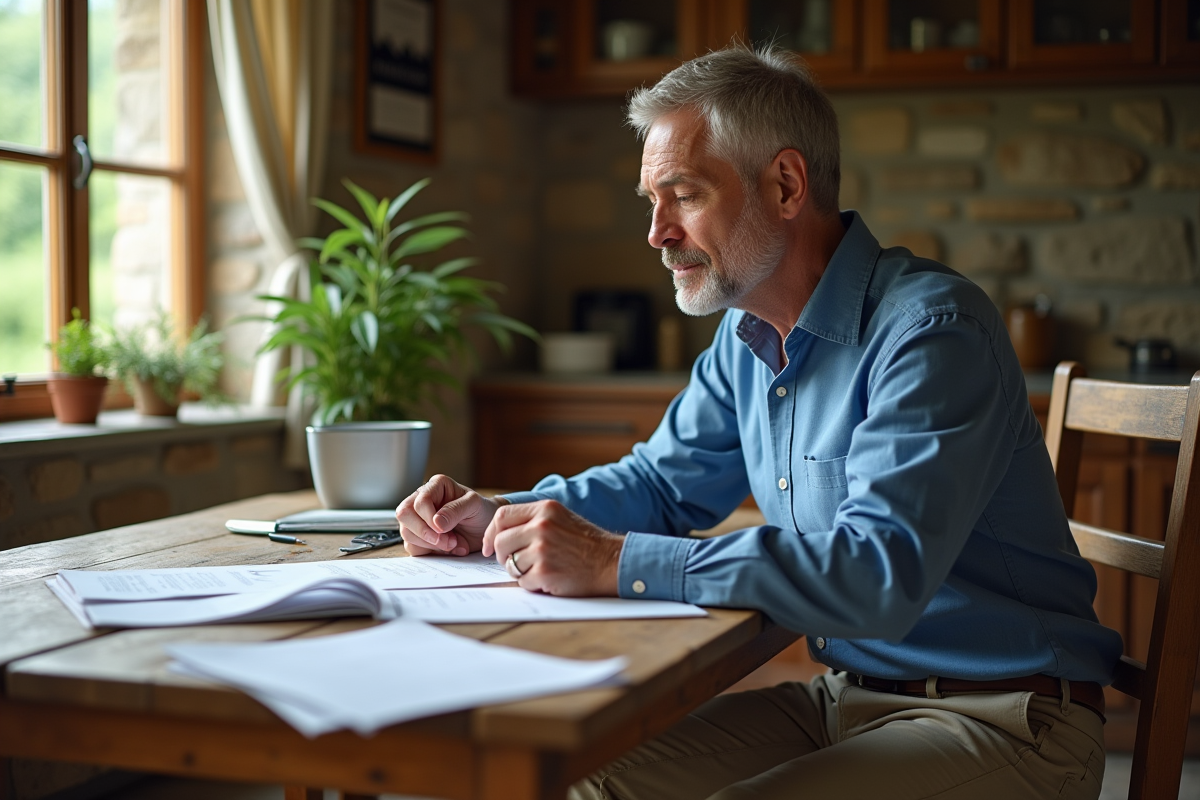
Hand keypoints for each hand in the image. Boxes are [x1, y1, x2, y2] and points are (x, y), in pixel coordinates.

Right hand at [395, 475, 505, 556]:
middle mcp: (422, 500)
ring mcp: (418, 519)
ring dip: (431, 544)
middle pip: (404, 515)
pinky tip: (448, 549)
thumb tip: (436, 523)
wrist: (486, 529)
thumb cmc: (481, 511)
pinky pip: (412, 547)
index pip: (419, 502)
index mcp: (435, 486)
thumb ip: (455, 510)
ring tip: (454, 544)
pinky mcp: (419, 536)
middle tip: (449, 541)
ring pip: (406, 533)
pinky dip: (431, 552)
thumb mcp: (474, 505)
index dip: (429, 518)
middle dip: (426, 533)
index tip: (444, 529)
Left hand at [482, 500, 622, 595]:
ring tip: (539, 569)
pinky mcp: (545, 572)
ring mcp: (543, 549)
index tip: (488, 546)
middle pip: (500, 541)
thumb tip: (497, 533)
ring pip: (510, 563)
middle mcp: (542, 526)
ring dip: (520, 571)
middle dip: (502, 555)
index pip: (502, 516)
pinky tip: (549, 579)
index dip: (490, 533)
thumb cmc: (586, 543)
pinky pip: (522, 582)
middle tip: (514, 562)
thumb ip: (532, 520)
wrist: (611, 562)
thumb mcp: (560, 519)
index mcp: (545, 509)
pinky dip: (532, 584)